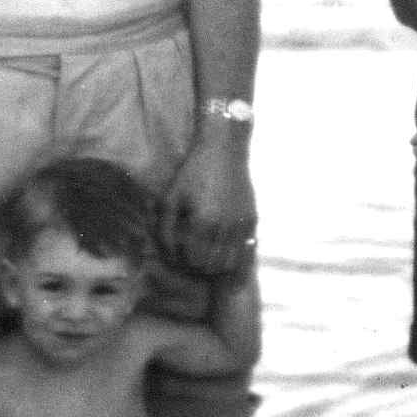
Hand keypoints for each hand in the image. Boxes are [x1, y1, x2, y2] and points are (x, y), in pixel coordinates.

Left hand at [159, 134, 257, 276]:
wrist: (224, 150)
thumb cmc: (192, 172)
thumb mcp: (170, 197)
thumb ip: (164, 229)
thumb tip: (167, 254)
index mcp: (203, 222)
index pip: (194, 262)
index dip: (183, 263)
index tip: (177, 254)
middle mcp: (225, 227)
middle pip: (213, 267)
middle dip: (199, 266)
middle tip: (190, 255)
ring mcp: (242, 224)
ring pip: (231, 262)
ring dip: (217, 263)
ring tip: (206, 252)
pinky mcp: (252, 219)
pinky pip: (245, 248)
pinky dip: (233, 253)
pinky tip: (221, 242)